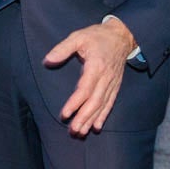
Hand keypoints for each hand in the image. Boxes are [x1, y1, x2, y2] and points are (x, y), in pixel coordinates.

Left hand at [46, 17, 133, 136]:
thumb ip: (62, 49)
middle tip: (73, 131)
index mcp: (96, 67)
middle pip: (94, 102)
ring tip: (81, 132)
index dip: (75, 103)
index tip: (65, 114)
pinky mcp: (115, 85)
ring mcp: (112, 83)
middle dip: (83, 117)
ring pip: (102, 105)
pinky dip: (103, 115)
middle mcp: (106, 78)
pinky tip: (96, 126)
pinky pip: (110, 103)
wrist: (122, 35)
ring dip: (91, 120)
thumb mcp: (78, 37)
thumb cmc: (97, 36)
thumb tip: (47, 61)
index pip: (84, 89)